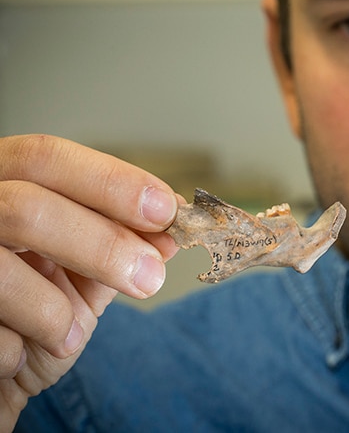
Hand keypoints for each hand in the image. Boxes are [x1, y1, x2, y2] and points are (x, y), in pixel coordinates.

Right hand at [0, 135, 178, 428]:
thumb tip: (171, 232)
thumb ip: (121, 244)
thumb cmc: (31, 310)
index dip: (110, 180)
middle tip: (149, 276)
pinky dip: (18, 348)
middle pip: (25, 207)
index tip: (165, 210)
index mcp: (1, 184)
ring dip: (54, 310)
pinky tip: (22, 353)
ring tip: (71, 333)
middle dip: (101, 243)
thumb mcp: (83, 271)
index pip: (46, 157)